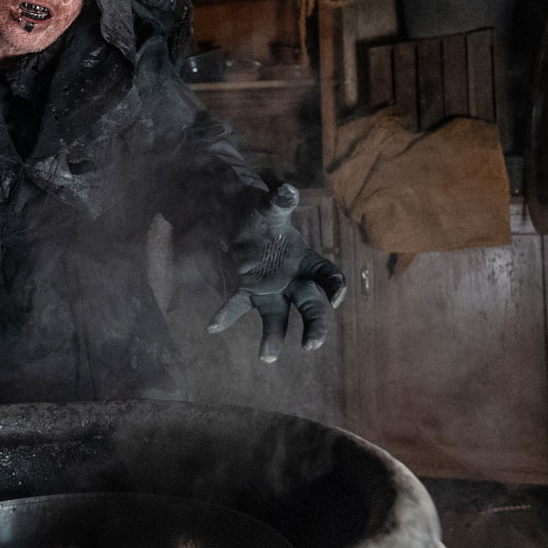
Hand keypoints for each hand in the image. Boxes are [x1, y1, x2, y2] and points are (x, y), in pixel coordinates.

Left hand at [207, 184, 347, 362]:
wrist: (240, 220)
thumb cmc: (263, 215)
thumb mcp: (272, 208)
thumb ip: (280, 202)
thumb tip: (287, 190)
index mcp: (306, 261)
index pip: (328, 276)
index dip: (335, 287)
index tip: (336, 298)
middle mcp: (293, 282)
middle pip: (310, 306)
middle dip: (314, 326)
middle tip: (310, 345)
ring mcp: (271, 291)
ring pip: (277, 318)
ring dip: (273, 338)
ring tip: (267, 358)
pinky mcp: (248, 294)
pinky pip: (238, 307)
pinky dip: (226, 316)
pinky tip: (212, 327)